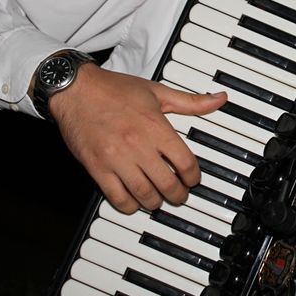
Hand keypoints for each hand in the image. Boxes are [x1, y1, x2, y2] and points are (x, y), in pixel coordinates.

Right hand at [49, 64, 227, 213]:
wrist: (76, 90)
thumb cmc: (114, 90)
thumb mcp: (157, 92)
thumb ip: (191, 102)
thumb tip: (219, 99)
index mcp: (156, 127)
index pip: (185, 162)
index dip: (194, 176)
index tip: (193, 179)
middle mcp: (138, 145)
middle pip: (168, 183)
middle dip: (178, 195)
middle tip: (179, 195)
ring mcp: (117, 159)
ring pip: (144, 194)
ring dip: (156, 202)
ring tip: (159, 200)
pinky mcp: (97, 168)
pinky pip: (117, 197)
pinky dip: (129, 205)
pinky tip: (134, 201)